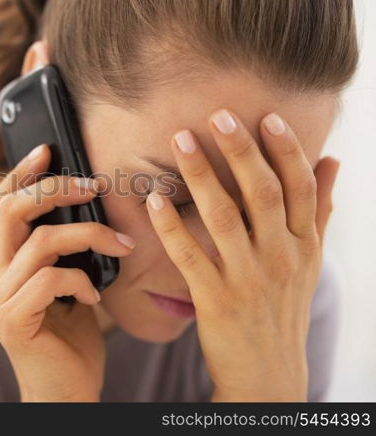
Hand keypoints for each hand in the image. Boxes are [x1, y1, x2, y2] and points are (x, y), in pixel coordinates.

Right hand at [0, 144, 134, 401]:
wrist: (66, 393)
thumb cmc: (72, 336)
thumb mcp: (70, 280)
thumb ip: (66, 248)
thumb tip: (89, 201)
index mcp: (3, 261)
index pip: (1, 203)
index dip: (22, 172)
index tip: (49, 149)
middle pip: (11, 209)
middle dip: (55, 188)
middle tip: (93, 185)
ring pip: (39, 241)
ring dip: (88, 236)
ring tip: (120, 246)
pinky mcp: (12, 321)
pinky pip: (49, 279)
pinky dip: (81, 280)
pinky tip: (94, 297)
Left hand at [145, 109, 339, 400]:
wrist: (268, 373)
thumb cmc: (284, 307)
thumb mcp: (310, 259)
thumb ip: (319, 209)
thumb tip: (333, 161)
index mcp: (303, 245)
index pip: (300, 189)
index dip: (285, 151)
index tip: (267, 117)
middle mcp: (280, 257)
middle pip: (262, 194)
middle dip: (241, 152)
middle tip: (217, 116)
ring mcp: (247, 278)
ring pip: (224, 217)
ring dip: (202, 176)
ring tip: (180, 141)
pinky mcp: (215, 299)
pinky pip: (189, 255)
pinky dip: (172, 225)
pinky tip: (154, 199)